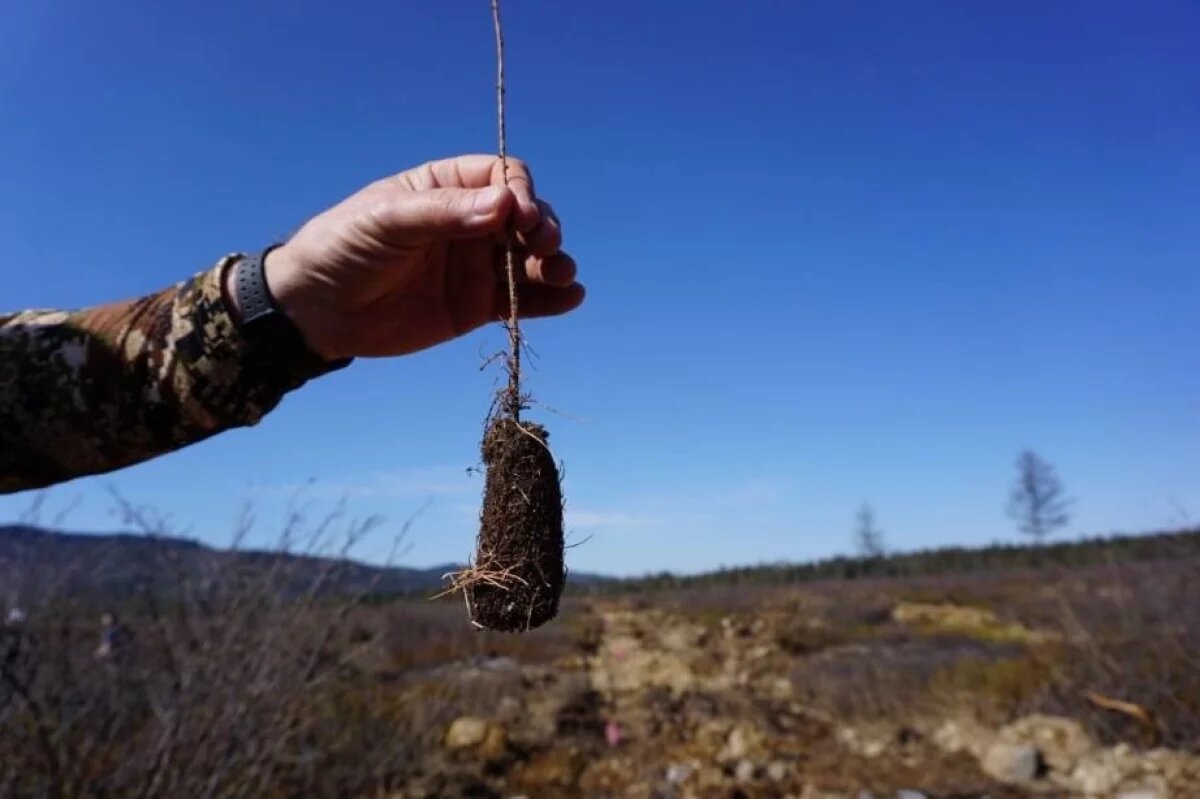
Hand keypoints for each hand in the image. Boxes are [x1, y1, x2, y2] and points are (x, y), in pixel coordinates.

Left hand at [235, 155, 584, 360]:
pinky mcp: (476, 306)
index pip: (501, 176)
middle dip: (544, 228)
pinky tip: (570, 300)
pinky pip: (522, 300)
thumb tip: (505, 205)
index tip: (521, 216)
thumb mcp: (387, 220)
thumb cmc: (343, 247)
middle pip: (527, 216)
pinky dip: (549, 301)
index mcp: (446, 187)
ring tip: (564, 276)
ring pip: (530, 259)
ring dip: (554, 264)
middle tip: (547, 246)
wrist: (316, 310)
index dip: (520, 192)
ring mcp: (475, 265)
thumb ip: (444, 213)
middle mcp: (469, 222)